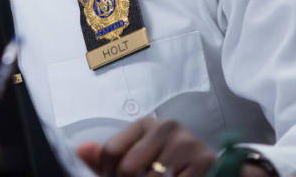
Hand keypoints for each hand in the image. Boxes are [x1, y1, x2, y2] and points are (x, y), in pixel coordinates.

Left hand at [77, 118, 216, 176]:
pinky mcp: (203, 159)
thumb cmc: (169, 162)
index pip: (111, 151)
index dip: (108, 172)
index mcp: (144, 124)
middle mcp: (164, 127)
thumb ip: (107, 158)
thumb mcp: (138, 157)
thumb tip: (79, 150)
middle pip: (128, 167)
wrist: (215, 169)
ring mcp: (185, 142)